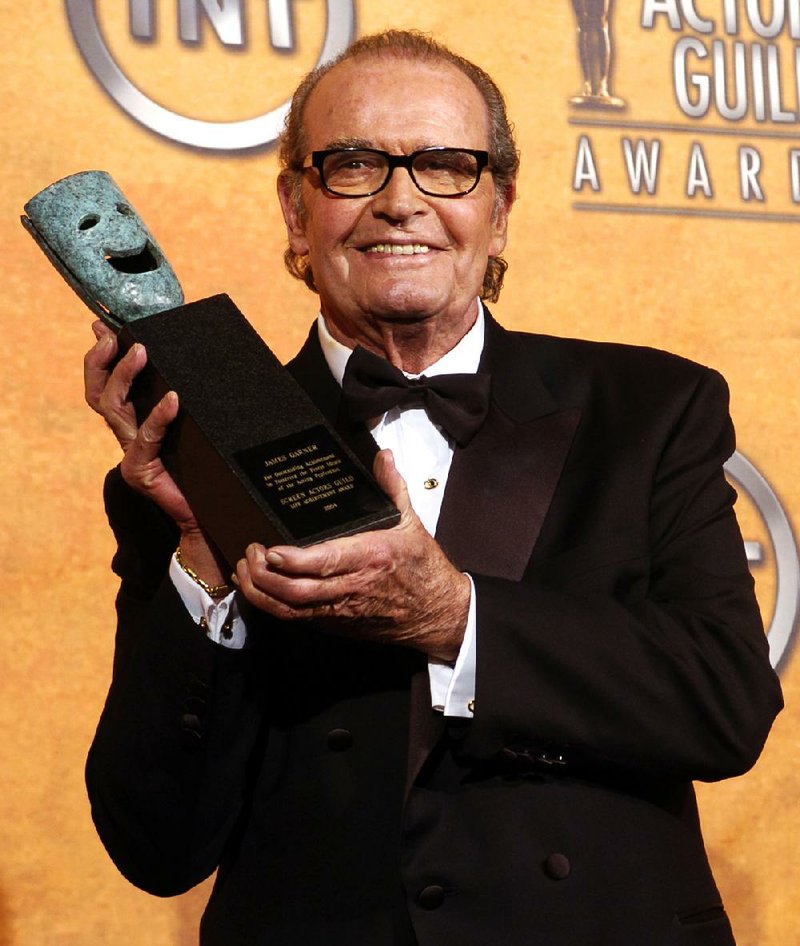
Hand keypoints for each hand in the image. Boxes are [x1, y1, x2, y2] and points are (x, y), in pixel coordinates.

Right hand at [84, 322, 223, 583]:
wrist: (213, 517)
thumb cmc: (210, 470)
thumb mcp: (197, 427)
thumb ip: (189, 400)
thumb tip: (202, 364)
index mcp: (135, 425)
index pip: (106, 386)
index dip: (101, 358)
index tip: (103, 327)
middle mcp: (127, 438)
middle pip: (99, 394)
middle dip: (103, 361)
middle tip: (117, 337)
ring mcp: (131, 455)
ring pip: (113, 409)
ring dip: (125, 376)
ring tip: (142, 352)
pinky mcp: (141, 472)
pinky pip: (146, 438)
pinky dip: (158, 416)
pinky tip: (173, 399)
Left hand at [234, 450, 470, 660]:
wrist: (437, 614)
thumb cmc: (423, 567)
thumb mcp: (412, 522)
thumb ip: (392, 487)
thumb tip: (382, 456)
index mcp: (370, 557)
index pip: (325, 562)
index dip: (293, 561)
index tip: (271, 549)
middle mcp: (352, 587)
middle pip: (297, 591)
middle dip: (264, 576)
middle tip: (249, 552)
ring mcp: (341, 609)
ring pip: (291, 609)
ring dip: (261, 592)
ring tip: (244, 569)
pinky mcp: (336, 624)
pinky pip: (297, 618)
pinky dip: (271, 605)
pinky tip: (257, 587)